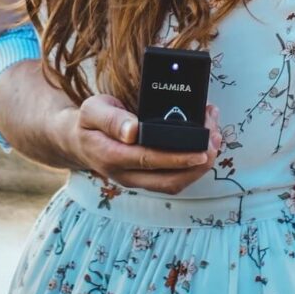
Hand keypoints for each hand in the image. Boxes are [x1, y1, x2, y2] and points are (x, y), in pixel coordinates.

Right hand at [61, 93, 222, 194]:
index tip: (202, 149)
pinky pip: (173, 178)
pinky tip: (205, 144)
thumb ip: (111, 119)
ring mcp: (137, 180)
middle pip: (169, 179)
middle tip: (216, 139)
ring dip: (200, 166)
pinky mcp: (147, 178)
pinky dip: (193, 164)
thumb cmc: (88, 122)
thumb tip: (133, 131)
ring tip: (216, 138)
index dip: (179, 157)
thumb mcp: (92, 110)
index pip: (150, 159)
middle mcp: (126, 175)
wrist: (77, 141)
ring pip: (175, 183)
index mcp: (112, 157)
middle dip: (198, 163)